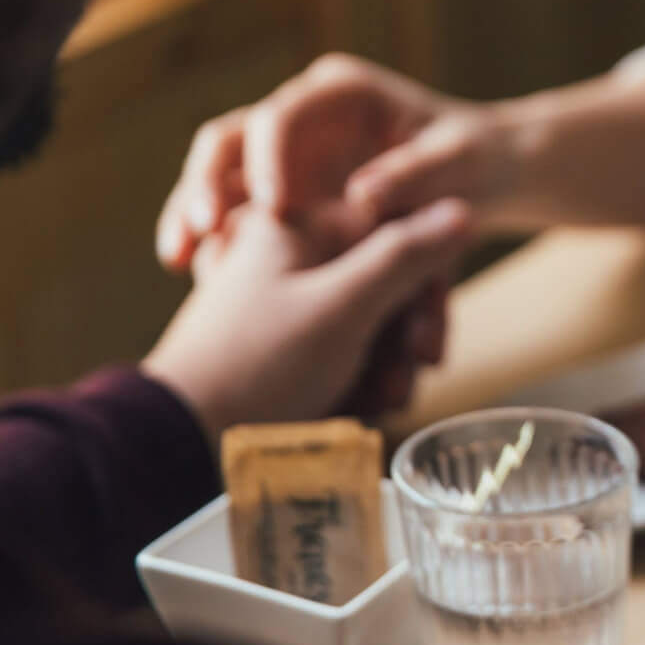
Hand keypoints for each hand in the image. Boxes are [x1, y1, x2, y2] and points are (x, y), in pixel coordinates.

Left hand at [142, 199, 472, 439]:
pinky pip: (343, 350)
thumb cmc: (257, 365)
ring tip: (377, 404)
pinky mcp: (284, 341)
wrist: (183, 435)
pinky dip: (357, 379)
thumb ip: (403, 257)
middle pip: (386, 281)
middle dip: (403, 339)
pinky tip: (356, 408)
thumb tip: (460, 209)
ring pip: (370, 322)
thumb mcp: (341, 306)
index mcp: (297, 223)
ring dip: (385, 366)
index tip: (425, 338)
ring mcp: (286, 299)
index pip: (394, 231)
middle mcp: (292, 254)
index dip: (423, 286)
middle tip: (407, 381)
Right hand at [155, 53, 521, 270]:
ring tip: (179, 258)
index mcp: (342, 92)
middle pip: (231, 138)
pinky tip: (196, 273)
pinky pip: (234, 210)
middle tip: (200, 230)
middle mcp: (304, 114)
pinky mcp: (284, 189)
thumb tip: (364, 195)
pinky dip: (214, 237)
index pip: (283, 114)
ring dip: (194, 211)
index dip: (269, 157)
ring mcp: (288, 151)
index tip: (272, 206)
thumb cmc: (478, 160)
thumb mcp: (460, 164)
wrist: (486, 174)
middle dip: (206, 181)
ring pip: (220, 174)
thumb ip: (416, 175)